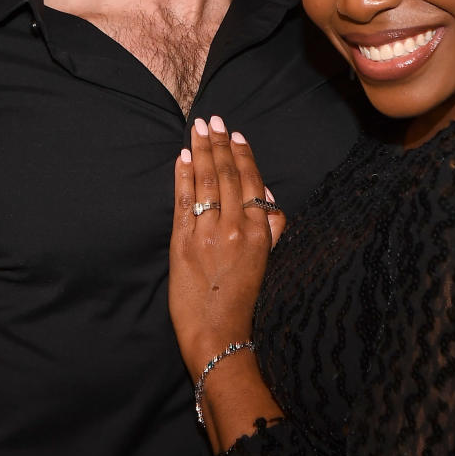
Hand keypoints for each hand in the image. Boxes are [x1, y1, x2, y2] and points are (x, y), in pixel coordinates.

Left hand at [169, 115, 285, 379]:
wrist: (218, 336)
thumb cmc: (247, 305)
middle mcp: (234, 228)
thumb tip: (270, 201)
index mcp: (260, 233)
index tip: (237, 134)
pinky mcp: (183, 243)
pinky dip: (181, 177)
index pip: (252, 183)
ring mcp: (207, 234)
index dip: (244, 156)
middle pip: (226, 175)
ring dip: (200, 152)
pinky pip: (182, 201)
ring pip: (205, 182)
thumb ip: (273, 232)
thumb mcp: (270, 266)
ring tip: (197, 129)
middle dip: (219, 144)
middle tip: (213, 119)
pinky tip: (181, 157)